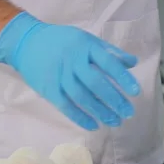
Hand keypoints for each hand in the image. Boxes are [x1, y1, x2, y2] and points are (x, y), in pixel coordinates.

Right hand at [0, 12, 139, 130]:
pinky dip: (80, 117)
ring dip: (100, 111)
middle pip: (96, 83)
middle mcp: (73, 60)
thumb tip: (133, 62)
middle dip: (114, 100)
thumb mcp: (85, 38)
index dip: (122, 78)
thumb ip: (109, 51)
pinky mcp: (48, 88)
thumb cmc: (62, 40)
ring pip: (82, 97)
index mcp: (85, 45)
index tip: (136, 92)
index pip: (108, 62)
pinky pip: (66, 106)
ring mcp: (59, 75)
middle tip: (128, 113)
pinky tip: (93, 125)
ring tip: (115, 122)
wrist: (27, 41)